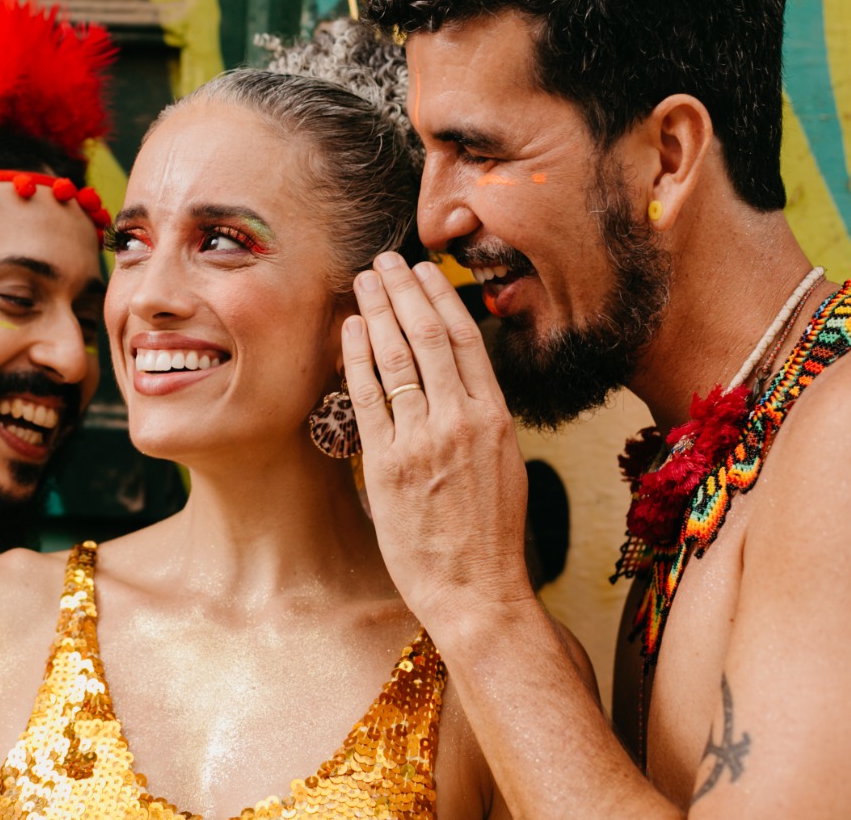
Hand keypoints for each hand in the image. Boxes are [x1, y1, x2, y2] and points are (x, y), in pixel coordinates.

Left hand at [343, 253, 536, 631]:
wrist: (477, 591)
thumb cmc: (490, 536)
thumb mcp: (503, 466)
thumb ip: (479, 421)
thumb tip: (457, 384)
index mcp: (495, 418)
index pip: (465, 340)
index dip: (439, 298)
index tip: (422, 270)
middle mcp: (462, 421)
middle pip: (429, 336)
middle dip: (403, 291)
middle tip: (383, 260)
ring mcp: (424, 440)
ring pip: (398, 358)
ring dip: (376, 312)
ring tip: (362, 282)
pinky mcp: (388, 465)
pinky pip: (368, 397)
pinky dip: (357, 358)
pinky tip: (348, 330)